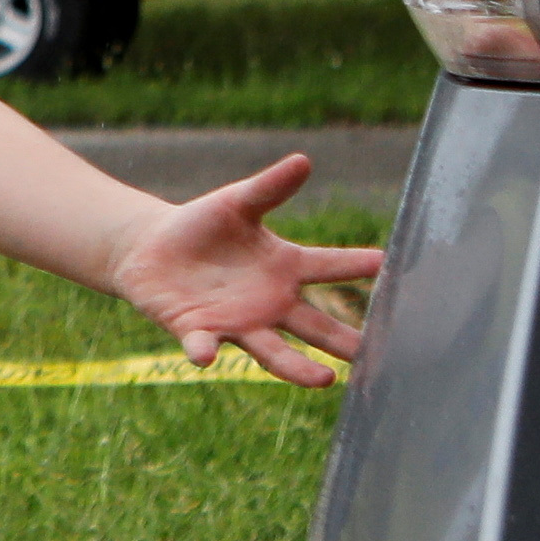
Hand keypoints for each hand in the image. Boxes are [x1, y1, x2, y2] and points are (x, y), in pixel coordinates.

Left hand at [108, 153, 380, 384]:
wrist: (151, 249)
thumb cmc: (203, 225)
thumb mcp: (237, 203)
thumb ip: (269, 189)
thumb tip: (302, 161)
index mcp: (285, 268)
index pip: (329, 266)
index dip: (356, 264)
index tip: (389, 264)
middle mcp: (270, 302)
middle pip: (314, 326)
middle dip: (342, 341)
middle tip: (372, 356)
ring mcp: (237, 321)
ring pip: (273, 350)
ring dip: (295, 367)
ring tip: (324, 379)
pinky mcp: (197, 330)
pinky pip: (203, 344)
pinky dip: (203, 350)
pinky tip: (206, 356)